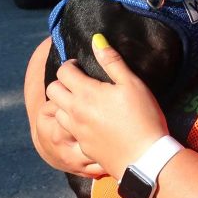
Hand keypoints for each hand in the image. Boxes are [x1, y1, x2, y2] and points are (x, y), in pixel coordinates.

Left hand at [46, 34, 167, 179]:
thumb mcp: (132, 84)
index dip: (70, 65)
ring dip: (64, 103)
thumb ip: (112, 61)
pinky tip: (89, 122)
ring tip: (82, 102)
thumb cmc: (143, 117)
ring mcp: (76, 131)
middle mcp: (75, 111)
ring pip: (56, 111)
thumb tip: (96, 39)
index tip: (81, 67)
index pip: (63, 71)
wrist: (145, 158)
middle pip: (52, 90)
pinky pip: (67, 130)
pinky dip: (71, 122)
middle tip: (79, 82)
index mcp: (86, 93)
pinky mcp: (82, 146)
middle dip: (62, 82)